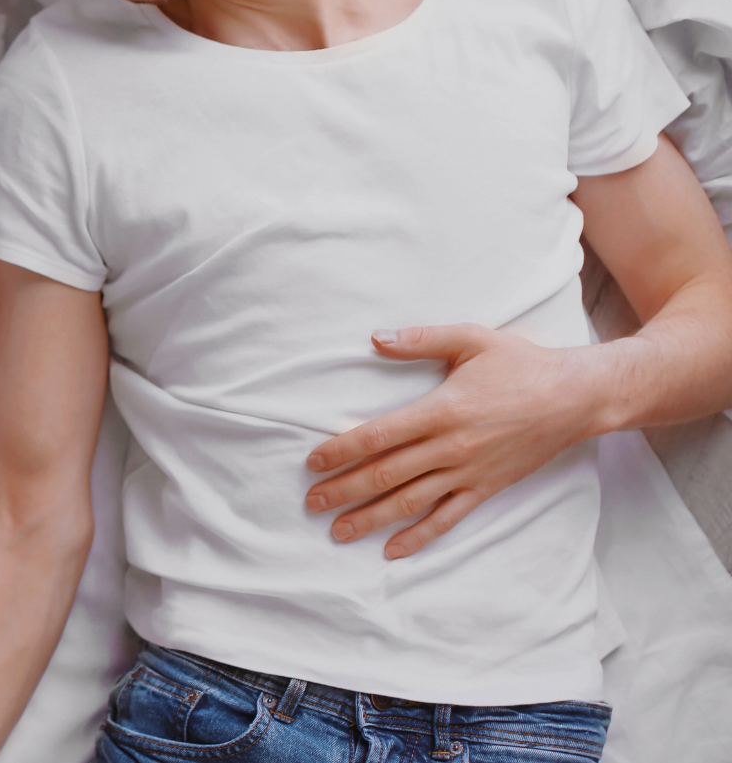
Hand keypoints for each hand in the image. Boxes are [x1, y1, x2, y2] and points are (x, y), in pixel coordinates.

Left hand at [303, 324, 605, 558]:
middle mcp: (451, 446)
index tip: (313, 462)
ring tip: (337, 530)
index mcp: (441, 410)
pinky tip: (392, 550)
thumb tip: (375, 338)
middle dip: (344, 490)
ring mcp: (469, 472)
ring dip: (370, 518)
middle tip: (310, 503)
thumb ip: (421, 339)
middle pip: (386, 474)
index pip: (379, 436)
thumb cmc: (522, 364)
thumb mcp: (472, 339)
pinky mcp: (486, 488)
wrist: (578, 397)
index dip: (342, 450)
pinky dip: (419, 536)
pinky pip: (448, 518)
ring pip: (410, 502)